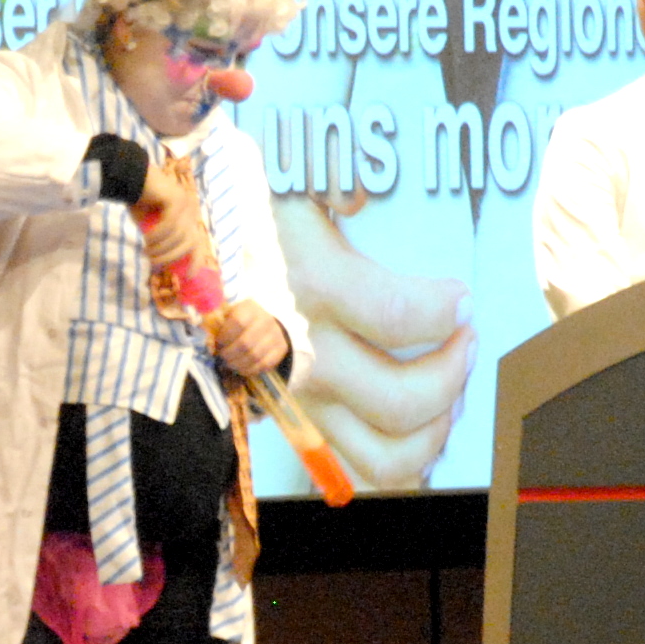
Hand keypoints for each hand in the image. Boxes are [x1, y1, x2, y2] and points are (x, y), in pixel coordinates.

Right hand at [137, 155, 213, 273]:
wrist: (130, 177)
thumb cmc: (139, 201)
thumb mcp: (152, 226)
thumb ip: (161, 240)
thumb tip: (161, 263)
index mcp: (188, 216)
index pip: (199, 241)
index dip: (196, 260)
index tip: (189, 276)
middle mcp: (191, 210)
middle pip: (190, 242)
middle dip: (172, 257)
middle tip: (153, 261)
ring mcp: (186, 203)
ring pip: (179, 236)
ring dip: (161, 248)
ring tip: (147, 251)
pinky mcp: (177, 199)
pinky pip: (170, 225)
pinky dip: (158, 236)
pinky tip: (147, 239)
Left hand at [207, 300, 288, 376]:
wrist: (267, 323)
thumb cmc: (241, 320)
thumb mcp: (229, 314)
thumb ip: (217, 322)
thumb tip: (204, 337)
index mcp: (250, 308)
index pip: (238, 322)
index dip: (225, 336)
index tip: (218, 343)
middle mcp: (266, 320)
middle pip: (245, 343)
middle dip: (229, 354)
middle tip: (222, 357)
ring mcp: (276, 335)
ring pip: (254, 356)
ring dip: (237, 364)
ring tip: (229, 363)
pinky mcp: (281, 349)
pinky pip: (264, 365)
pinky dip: (249, 370)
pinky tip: (240, 368)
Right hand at [273, 197, 470, 488]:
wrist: (180, 254)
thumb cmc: (245, 212)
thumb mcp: (289, 177)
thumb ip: (332, 176)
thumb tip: (359, 192)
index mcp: (307, 286)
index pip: (400, 317)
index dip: (446, 311)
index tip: (461, 297)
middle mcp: (301, 353)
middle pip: (403, 402)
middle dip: (454, 373)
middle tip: (464, 339)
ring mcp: (297, 397)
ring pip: (386, 457)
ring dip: (434, 431)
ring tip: (448, 389)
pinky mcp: (294, 420)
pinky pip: (358, 468)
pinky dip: (403, 459)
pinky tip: (421, 423)